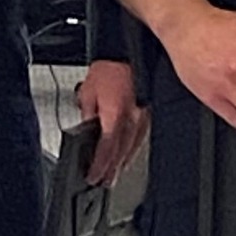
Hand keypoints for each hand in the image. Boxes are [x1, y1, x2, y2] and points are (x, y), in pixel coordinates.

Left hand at [76, 59, 147, 184]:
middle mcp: (131, 119)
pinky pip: (140, 136)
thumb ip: (87, 113)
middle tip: (105, 183)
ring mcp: (142, 117)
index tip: (93, 177)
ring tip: (116, 174)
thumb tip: (87, 128)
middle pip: (122, 152)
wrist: (129, 52)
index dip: (100, 166)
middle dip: (112, 170)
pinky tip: (130, 153)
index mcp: (115, 116)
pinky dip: (133, 148)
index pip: (107, 148)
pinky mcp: (148, 112)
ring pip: (133, 147)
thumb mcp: (89, 91)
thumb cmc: (110, 67)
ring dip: (123, 162)